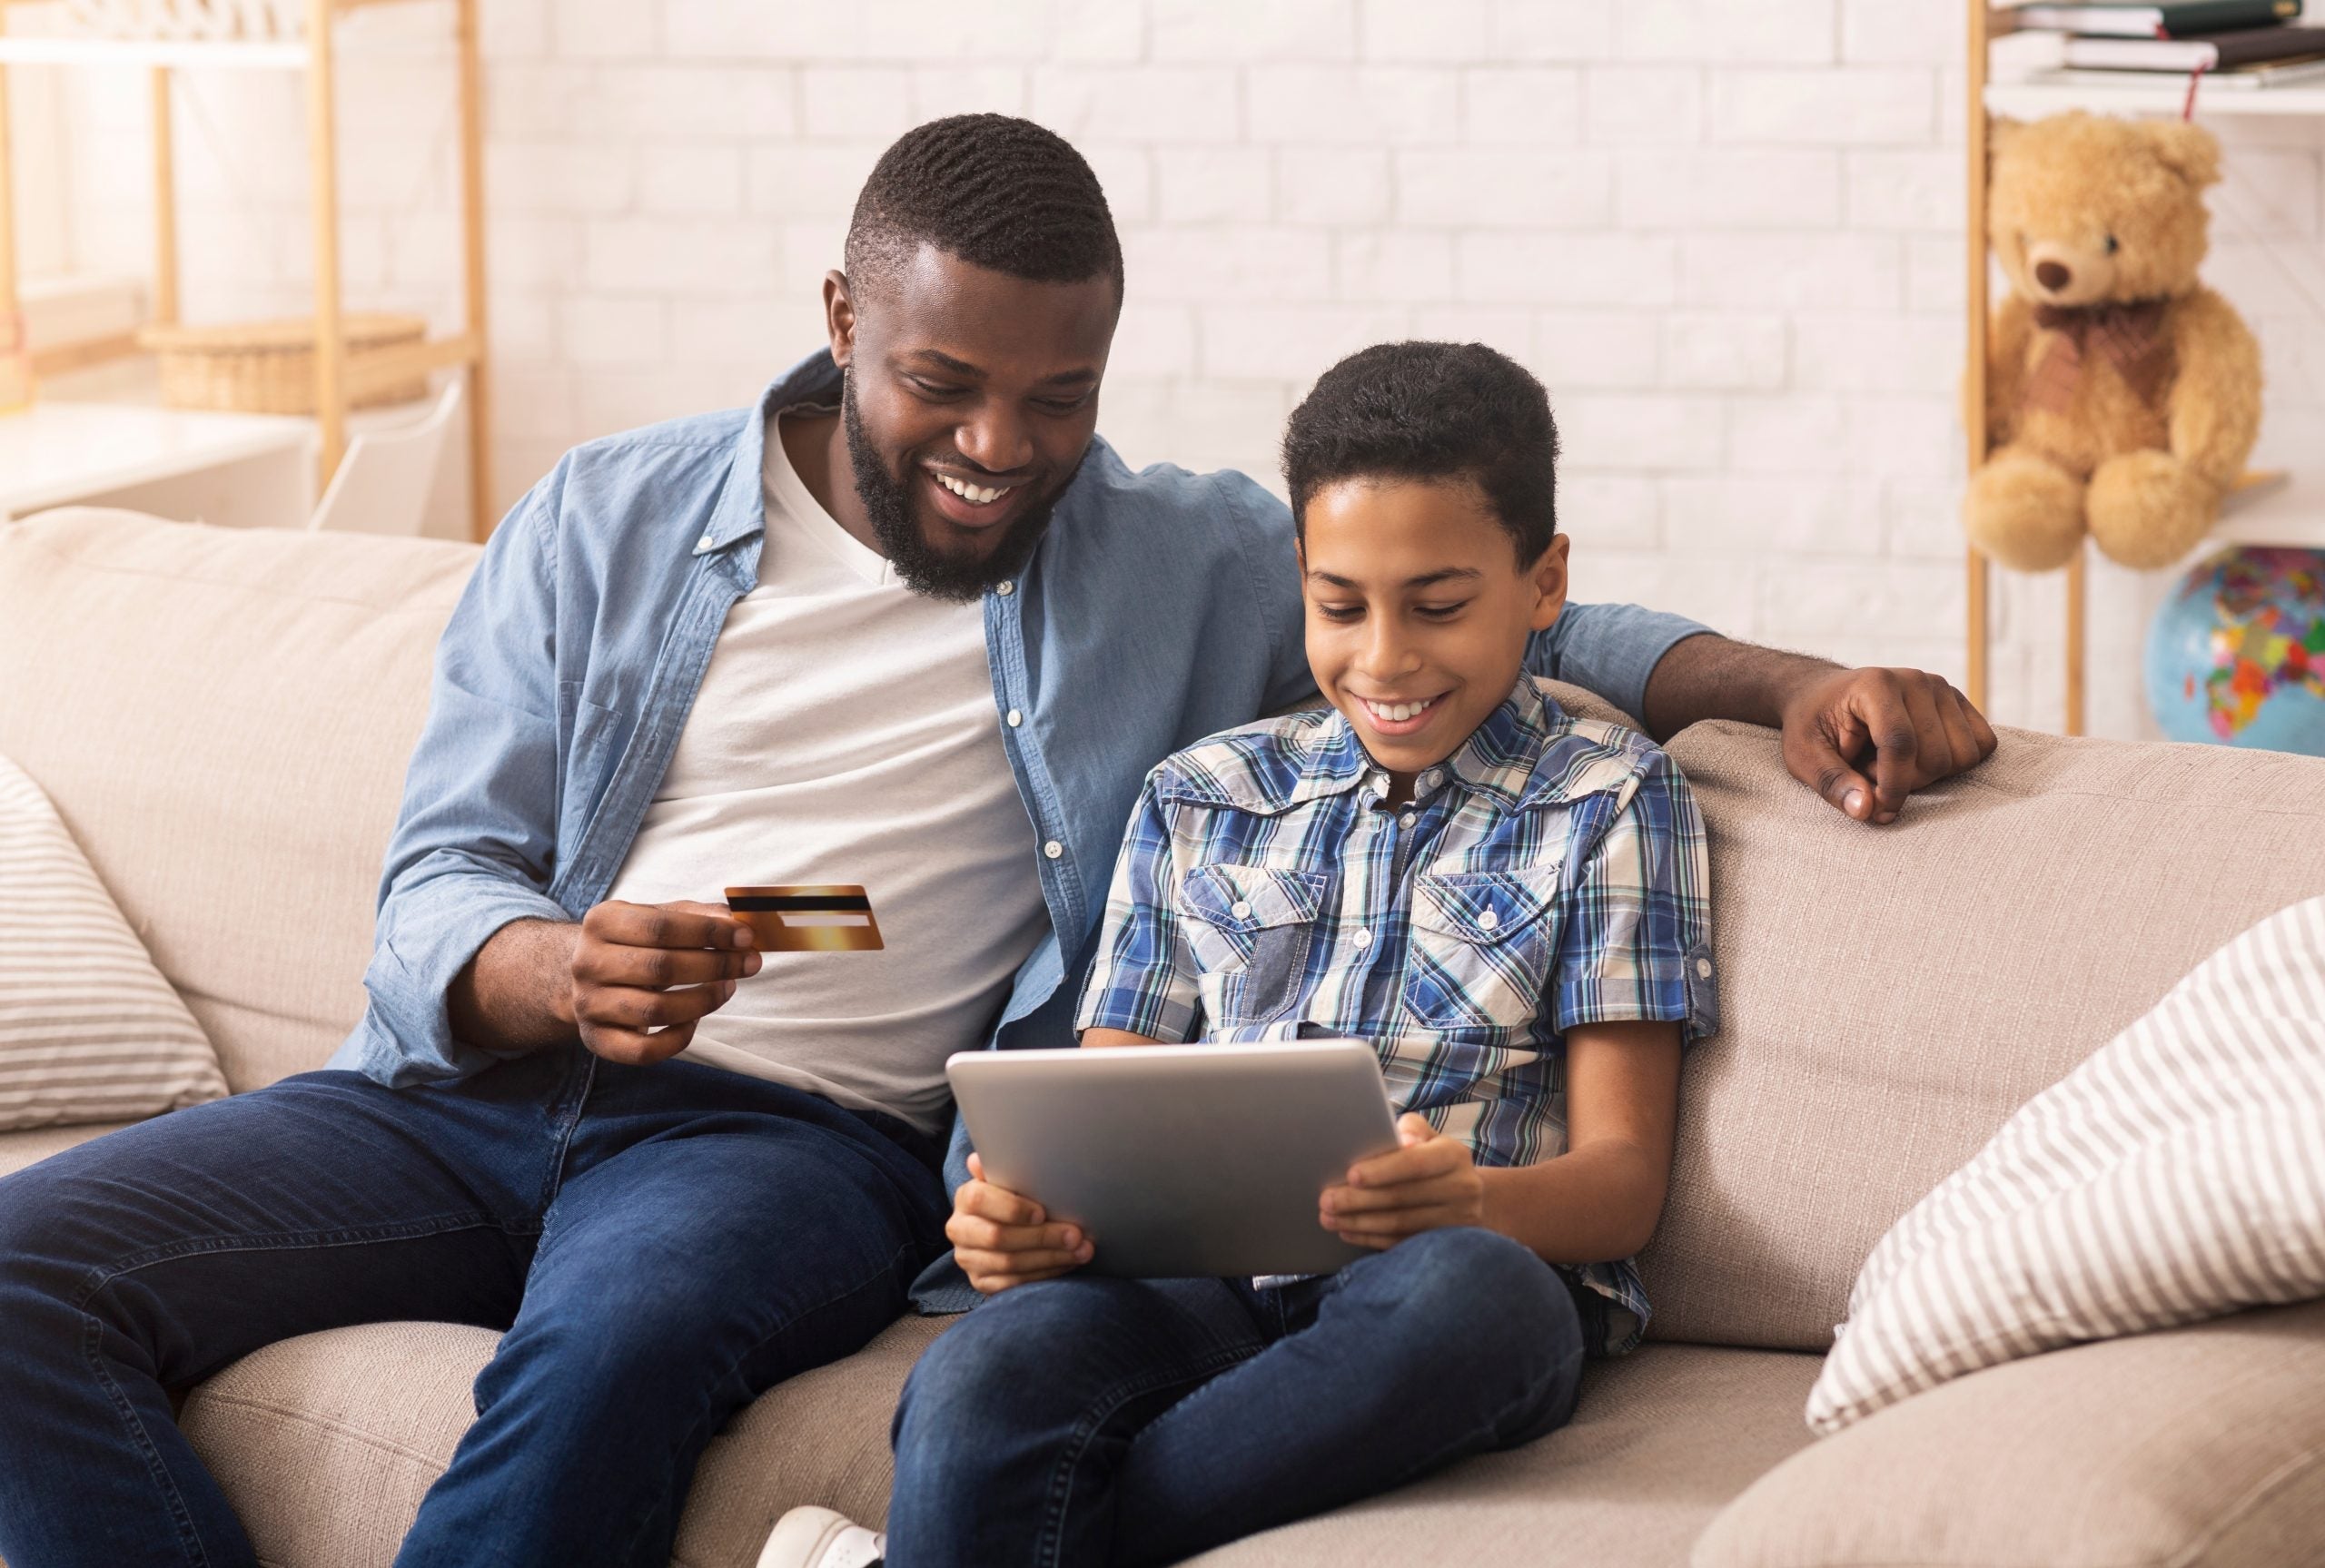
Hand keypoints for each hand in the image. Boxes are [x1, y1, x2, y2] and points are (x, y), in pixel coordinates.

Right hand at [567, 899, 758, 1065]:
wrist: (586, 976)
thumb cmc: (632, 943)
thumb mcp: (656, 917)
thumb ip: (695, 915)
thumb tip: (735, 921)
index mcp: (601, 922)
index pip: (661, 926)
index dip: (709, 931)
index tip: (745, 937)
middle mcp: (588, 963)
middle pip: (661, 967)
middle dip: (715, 965)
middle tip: (748, 963)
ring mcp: (589, 1005)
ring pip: (656, 1011)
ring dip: (704, 1001)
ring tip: (727, 988)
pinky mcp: (597, 1040)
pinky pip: (644, 1051)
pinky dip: (679, 1038)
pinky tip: (695, 1020)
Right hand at [948, 1154, 1093, 1293]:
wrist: (1004, 1233)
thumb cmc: (1014, 1199)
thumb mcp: (1010, 1181)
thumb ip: (1003, 1169)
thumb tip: (980, 1158)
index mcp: (965, 1198)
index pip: (980, 1200)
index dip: (1012, 1208)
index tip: (1043, 1211)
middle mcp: (960, 1230)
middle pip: (998, 1237)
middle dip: (1042, 1237)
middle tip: (1076, 1234)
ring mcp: (969, 1260)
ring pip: (1009, 1263)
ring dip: (1050, 1258)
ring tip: (1082, 1250)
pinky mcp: (982, 1283)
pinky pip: (1014, 1284)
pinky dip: (1045, 1275)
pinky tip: (1068, 1264)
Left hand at [1319, 1113, 1484, 1249]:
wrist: (1465, 1192)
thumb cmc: (1432, 1156)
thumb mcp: (1427, 1136)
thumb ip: (1411, 1129)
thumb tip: (1400, 1139)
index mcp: (1454, 1155)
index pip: (1416, 1163)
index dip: (1383, 1170)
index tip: (1351, 1175)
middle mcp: (1462, 1188)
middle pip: (1403, 1197)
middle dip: (1359, 1200)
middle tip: (1326, 1200)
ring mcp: (1457, 1220)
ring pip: (1400, 1224)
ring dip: (1359, 1222)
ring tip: (1329, 1217)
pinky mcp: (1445, 1243)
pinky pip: (1402, 1243)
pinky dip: (1371, 1238)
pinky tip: (1348, 1231)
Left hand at [1779, 666, 1996, 825]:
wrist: (1823, 696)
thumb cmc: (1811, 726)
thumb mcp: (1803, 756)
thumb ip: (1832, 783)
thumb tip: (1866, 810)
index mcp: (1876, 685)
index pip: (1900, 744)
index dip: (1893, 786)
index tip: (1878, 810)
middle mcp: (1916, 680)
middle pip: (1936, 758)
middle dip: (1905, 783)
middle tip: (1870, 773)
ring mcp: (1943, 688)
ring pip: (1963, 757)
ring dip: (1929, 775)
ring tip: (1891, 763)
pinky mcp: (1959, 702)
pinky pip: (1982, 746)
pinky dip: (1954, 765)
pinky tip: (1919, 758)